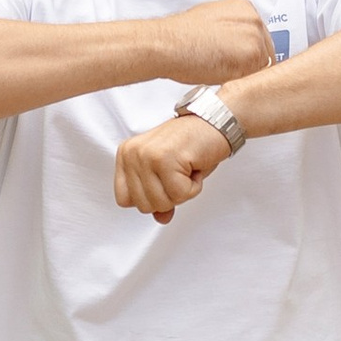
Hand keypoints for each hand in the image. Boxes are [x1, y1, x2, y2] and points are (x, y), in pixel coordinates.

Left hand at [114, 115, 232, 222]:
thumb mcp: (169, 174)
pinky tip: (194, 165)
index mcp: (126, 155)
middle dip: (169, 196)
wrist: (215, 121)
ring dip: (183, 191)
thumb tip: (160, 219)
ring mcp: (146, 155)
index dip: (149, 198)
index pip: (124, 199)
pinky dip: (194, 186)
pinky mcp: (164, 159)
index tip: (165, 181)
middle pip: (144, 205)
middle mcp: (132, 154)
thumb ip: (159, 197)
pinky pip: (180, 195)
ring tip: (187, 168)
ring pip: (161, 202)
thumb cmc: (193, 145)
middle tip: (180, 172)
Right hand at [152, 0, 277, 88]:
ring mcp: (255, 39)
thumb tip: (234, 40)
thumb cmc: (180, 35)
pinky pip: (256, 77)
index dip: (249, 51)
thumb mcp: (210, 18)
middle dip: (251, 63)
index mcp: (245, 8)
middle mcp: (254, 21)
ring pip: (262, 66)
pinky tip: (223, 78)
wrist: (169, 44)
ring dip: (246, 74)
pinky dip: (242, 82)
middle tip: (230, 69)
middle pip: (265, 50)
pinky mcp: (253, 59)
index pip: (260, 35)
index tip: (239, 58)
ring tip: (223, 74)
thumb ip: (230, 27)